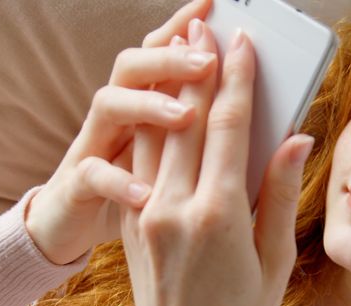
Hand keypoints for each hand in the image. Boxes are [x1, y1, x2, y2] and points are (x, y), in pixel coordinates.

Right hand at [25, 0, 215, 264]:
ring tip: (182, 113)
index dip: (182, 31)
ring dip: (145, 104)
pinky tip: (145, 190)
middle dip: (170, 57)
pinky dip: (117, 179)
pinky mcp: (76, 189)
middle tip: (207, 55)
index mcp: (147, 113)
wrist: (65, 237)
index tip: (212, 7)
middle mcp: (120, 121)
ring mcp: (95, 149)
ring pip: (110, 106)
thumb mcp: (182, 173)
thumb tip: (285, 133)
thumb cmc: (138, 204)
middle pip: (136, 70)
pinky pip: (92, 175)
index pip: (164, 60)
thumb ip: (223, 148)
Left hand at [123, 20, 314, 305]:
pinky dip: (149, 122)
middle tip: (204, 26)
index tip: (243, 43)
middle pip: (187, 118)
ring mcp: (147, 213)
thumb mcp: (275, 260)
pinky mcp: (132, 222)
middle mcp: (176, 206)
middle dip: (196, 67)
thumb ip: (280, 193)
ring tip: (175, 45)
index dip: (237, 80)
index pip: (229, 127)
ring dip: (165, 85)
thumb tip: (297, 138)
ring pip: (155, 132)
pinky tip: (158, 99)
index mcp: (219, 215)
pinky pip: (140, 160)